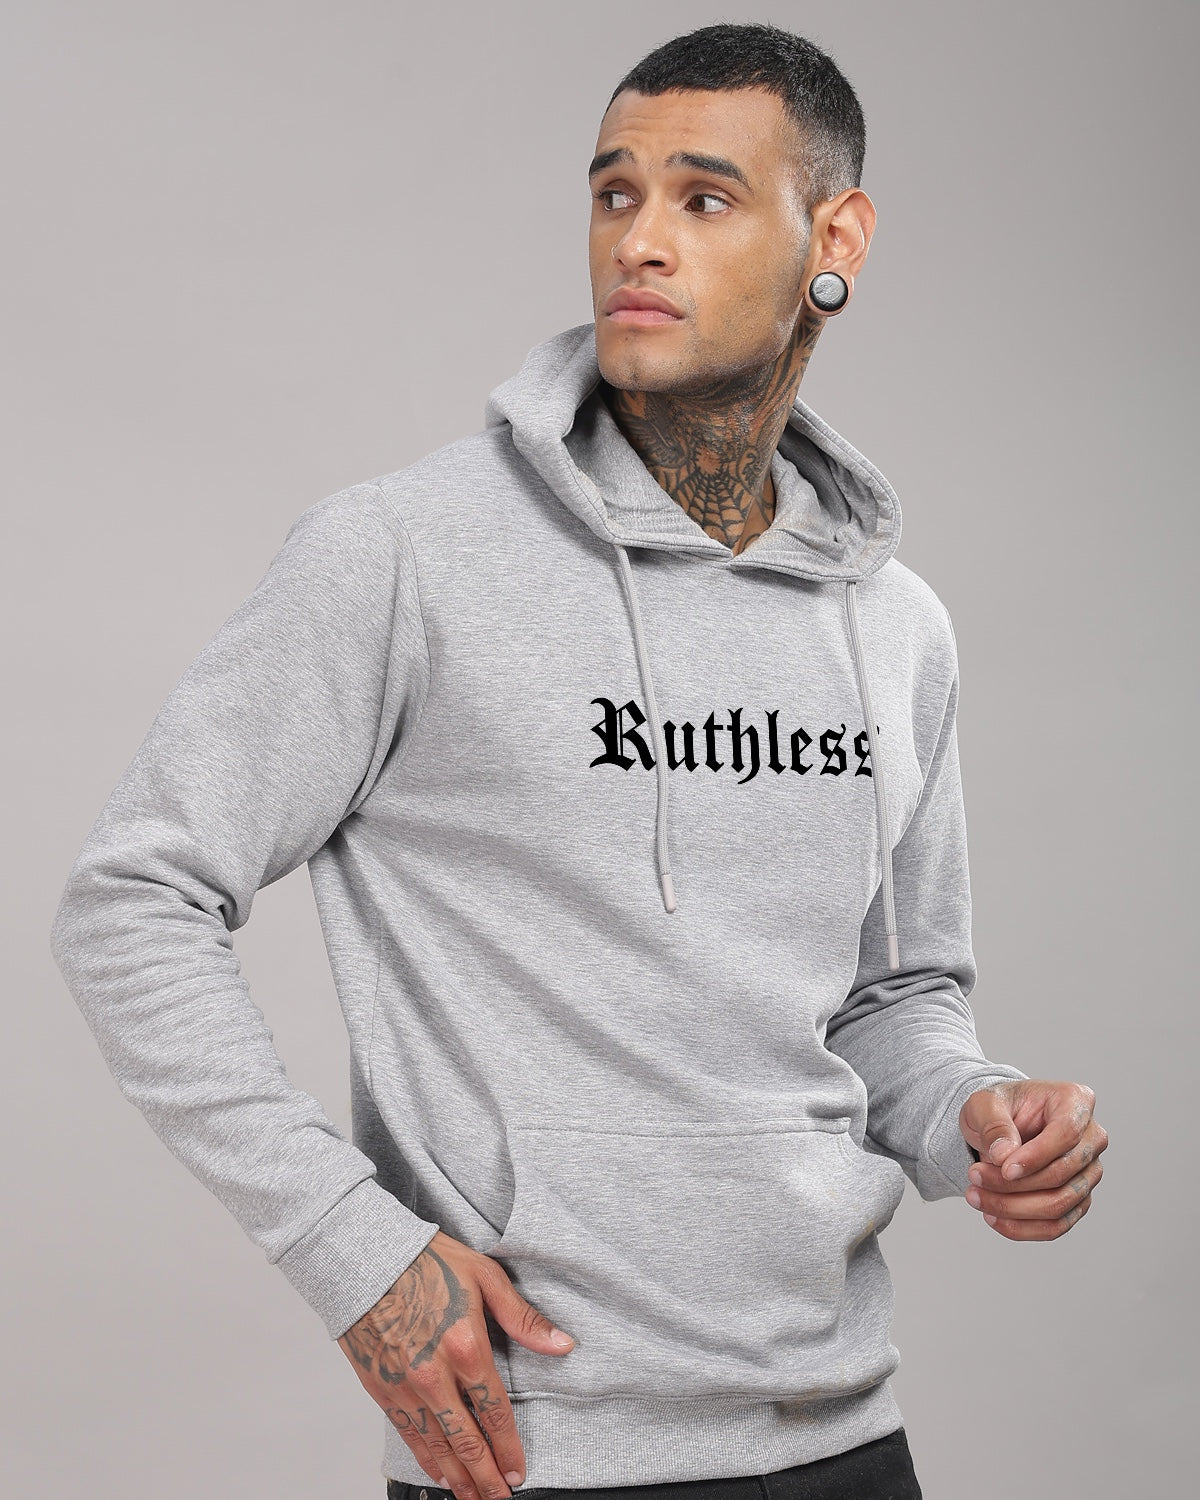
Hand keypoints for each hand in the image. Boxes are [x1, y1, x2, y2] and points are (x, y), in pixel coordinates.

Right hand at [338, 1229, 574, 1498]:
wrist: (367, 1257)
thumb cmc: (427, 1261)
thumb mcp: (485, 1277)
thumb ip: (523, 1318)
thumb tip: (562, 1344)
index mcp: (466, 1347)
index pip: (495, 1412)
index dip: (508, 1448)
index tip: (518, 1471)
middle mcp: (435, 1375)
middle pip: (467, 1441)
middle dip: (487, 1477)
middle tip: (500, 1498)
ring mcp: (406, 1386)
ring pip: (437, 1446)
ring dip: (458, 1478)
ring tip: (474, 1498)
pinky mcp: (381, 1388)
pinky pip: (408, 1434)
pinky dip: (426, 1459)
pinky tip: (439, 1473)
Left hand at [958, 1079, 1107, 1240]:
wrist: (998, 1127)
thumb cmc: (997, 1109)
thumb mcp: (984, 1103)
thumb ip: (993, 1123)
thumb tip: (1004, 1156)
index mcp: (1075, 1101)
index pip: (1067, 1133)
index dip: (1036, 1156)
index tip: (1004, 1169)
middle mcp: (1092, 1138)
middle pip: (1062, 1173)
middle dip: (1014, 1184)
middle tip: (973, 1176)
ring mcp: (1089, 1172)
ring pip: (1060, 1204)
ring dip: (1013, 1208)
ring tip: (975, 1197)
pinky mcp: (1079, 1200)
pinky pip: (1056, 1225)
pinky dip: (1022, 1227)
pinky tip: (992, 1217)